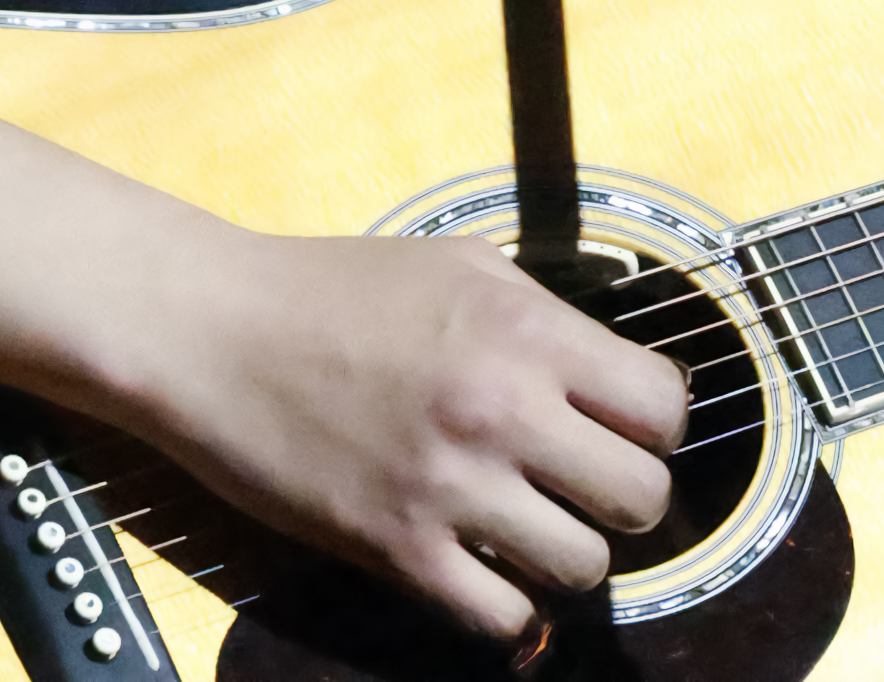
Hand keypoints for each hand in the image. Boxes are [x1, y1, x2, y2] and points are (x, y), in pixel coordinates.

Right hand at [130, 223, 686, 640]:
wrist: (219, 332)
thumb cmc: (335, 288)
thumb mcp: (457, 265)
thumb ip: (543, 316)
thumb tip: (614, 372)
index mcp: (523, 327)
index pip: (664, 407)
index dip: (654, 425)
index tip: (623, 428)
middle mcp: (501, 406)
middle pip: (641, 498)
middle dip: (623, 497)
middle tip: (579, 485)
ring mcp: (452, 485)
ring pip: (585, 568)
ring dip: (564, 553)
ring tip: (527, 524)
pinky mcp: (400, 550)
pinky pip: (505, 618)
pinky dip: (506, 604)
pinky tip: (480, 565)